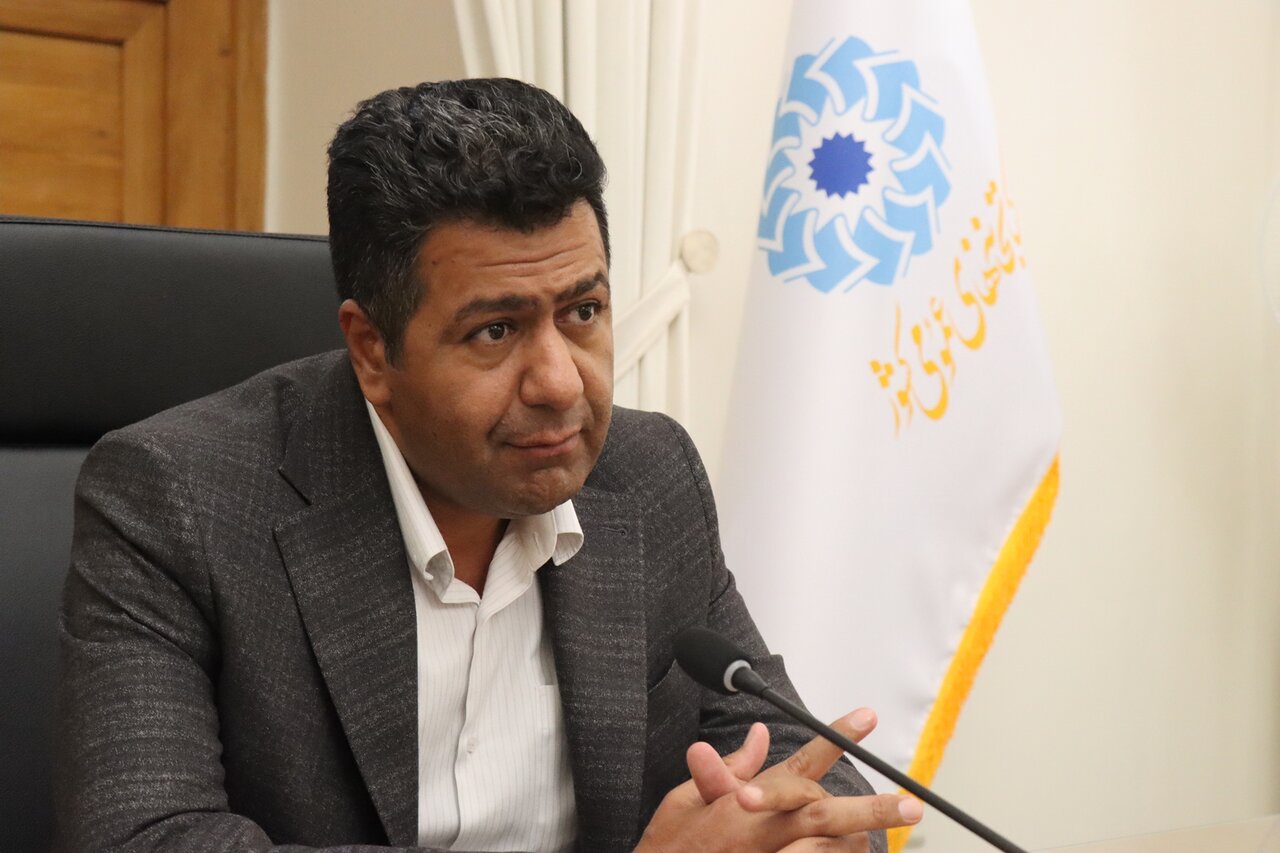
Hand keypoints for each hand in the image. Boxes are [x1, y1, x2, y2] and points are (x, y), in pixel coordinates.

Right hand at [636, 709, 922, 851]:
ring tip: (880, 836)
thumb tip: (758, 737)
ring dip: (858, 841)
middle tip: (911, 803)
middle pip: (827, 812)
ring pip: (832, 848)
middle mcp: (765, 832)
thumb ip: (726, 769)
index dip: (836, 737)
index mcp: (744, 802)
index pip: (799, 762)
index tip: (866, 717)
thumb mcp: (684, 802)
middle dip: (873, 807)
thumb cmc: (669, 848)